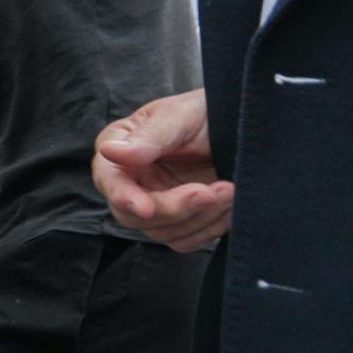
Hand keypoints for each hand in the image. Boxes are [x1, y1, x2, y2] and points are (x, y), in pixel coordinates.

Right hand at [93, 91, 231, 250]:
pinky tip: (228, 206)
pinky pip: (185, 240)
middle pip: (133, 216)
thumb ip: (149, 137)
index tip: (146, 207)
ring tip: (230, 189)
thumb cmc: (206, 111)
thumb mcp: (179, 116)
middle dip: (175, 209)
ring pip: (162, 232)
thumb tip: (111, 151)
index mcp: (120, 152)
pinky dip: (208, 229)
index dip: (124, 197)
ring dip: (199, 217)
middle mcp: (132, 182)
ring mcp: (157, 203)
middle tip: (210, 191)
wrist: (242, 126)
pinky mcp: (182, 220)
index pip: (109, 180)